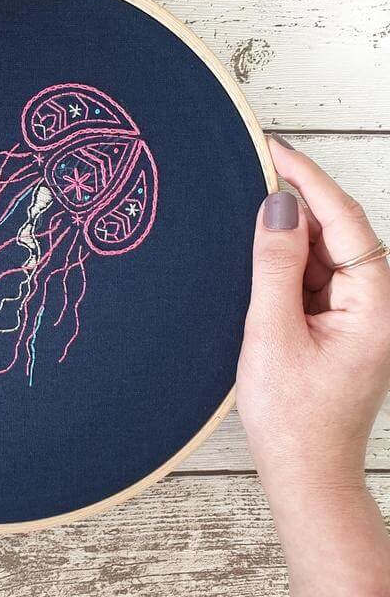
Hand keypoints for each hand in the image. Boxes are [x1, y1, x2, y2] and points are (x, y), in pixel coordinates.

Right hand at [237, 135, 389, 595]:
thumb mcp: (273, 334)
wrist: (304, 473)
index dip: (308, 179)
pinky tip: (258, 245)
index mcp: (375, 305)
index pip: (344, 221)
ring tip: (246, 197)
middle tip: (253, 162)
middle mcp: (375, 303)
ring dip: (289, 226)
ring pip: (324, 251)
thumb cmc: (291, 416)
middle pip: (338, 231)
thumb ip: (276, 266)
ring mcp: (357, 313)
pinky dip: (286, 257)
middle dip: (297, 195)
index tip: (272, 147)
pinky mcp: (337, 323)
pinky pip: (313, 275)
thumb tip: (278, 206)